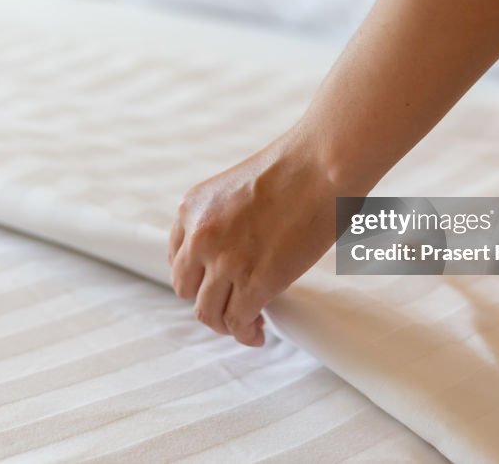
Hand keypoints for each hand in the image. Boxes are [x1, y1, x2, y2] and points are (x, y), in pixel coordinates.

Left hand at [168, 129, 338, 346]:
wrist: (321, 164)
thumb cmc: (296, 168)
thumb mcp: (239, 187)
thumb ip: (227, 218)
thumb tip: (241, 248)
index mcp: (192, 208)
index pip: (178, 258)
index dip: (198, 276)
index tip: (217, 283)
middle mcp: (199, 236)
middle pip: (186, 288)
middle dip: (208, 300)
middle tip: (233, 304)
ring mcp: (224, 261)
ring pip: (208, 313)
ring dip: (226, 324)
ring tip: (248, 325)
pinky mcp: (254, 283)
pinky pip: (238, 322)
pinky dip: (246, 334)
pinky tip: (258, 334)